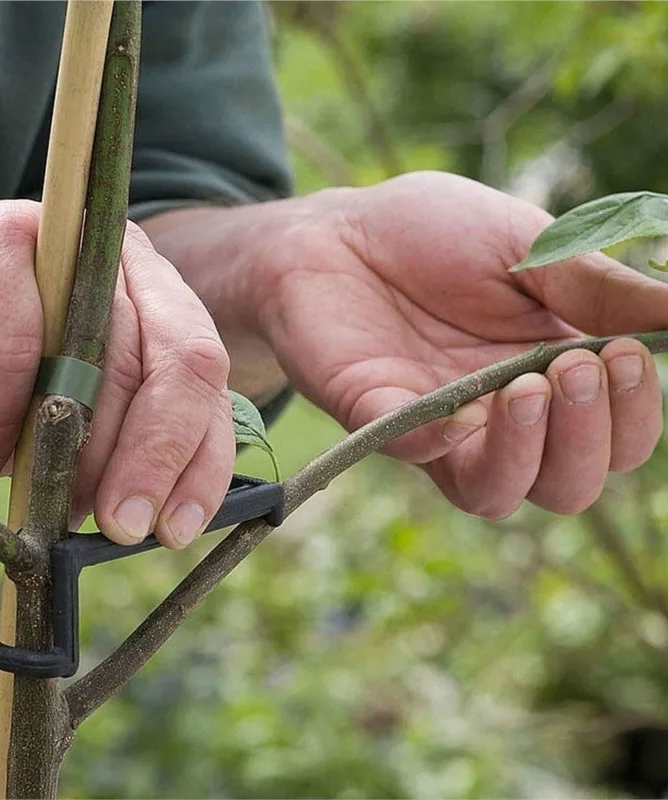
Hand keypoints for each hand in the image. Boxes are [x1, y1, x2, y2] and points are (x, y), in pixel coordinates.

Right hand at [0, 198, 233, 547]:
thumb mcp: (56, 433)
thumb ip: (107, 456)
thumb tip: (145, 516)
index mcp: (156, 307)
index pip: (206, 382)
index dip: (201, 459)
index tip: (175, 528)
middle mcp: (126, 268)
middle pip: (181, 363)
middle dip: (154, 460)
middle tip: (121, 527)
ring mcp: (69, 245)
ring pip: (105, 356)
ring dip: (78, 449)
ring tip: (46, 499)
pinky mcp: (0, 240)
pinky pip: (16, 344)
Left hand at [252, 171, 666, 517]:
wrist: (339, 231)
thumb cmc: (433, 234)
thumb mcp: (528, 246)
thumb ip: (597, 287)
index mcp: (551, 376)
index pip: (617, 436)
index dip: (635, 414)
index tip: (626, 354)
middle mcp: (500, 418)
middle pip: (567, 484)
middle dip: (588, 437)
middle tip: (574, 366)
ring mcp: (437, 426)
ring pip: (497, 493)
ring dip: (529, 454)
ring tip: (528, 387)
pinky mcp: (376, 418)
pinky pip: (414, 456)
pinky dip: (439, 442)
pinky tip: (459, 408)